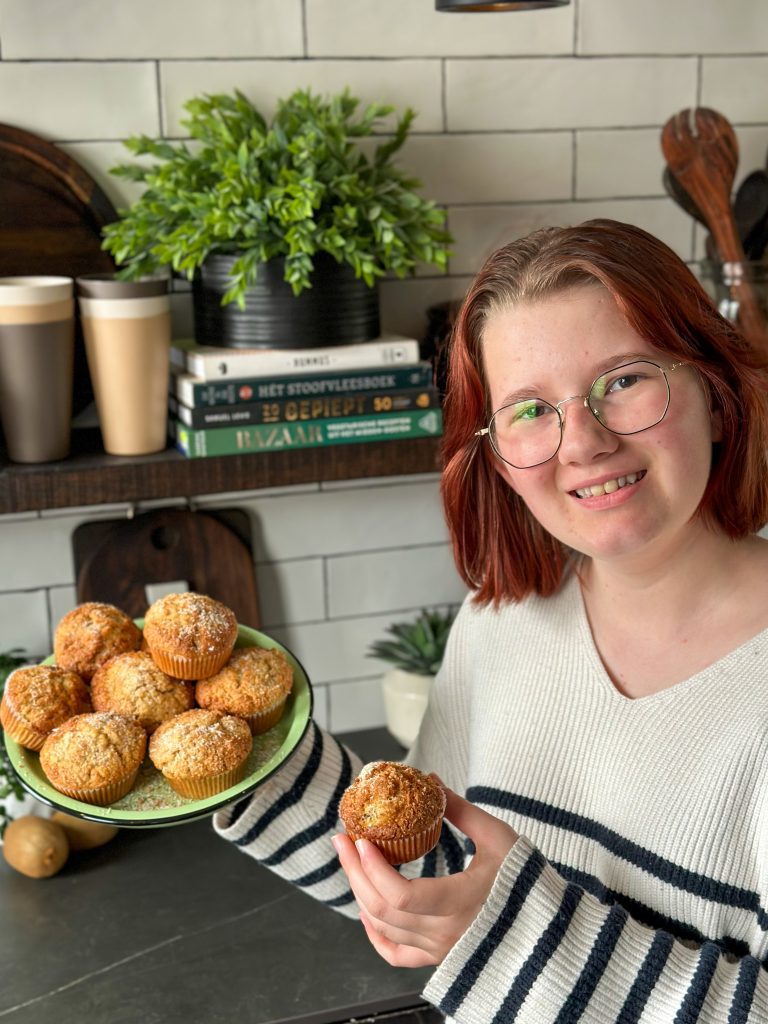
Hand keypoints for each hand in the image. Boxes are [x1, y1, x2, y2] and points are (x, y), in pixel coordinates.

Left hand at [332, 782, 517, 967]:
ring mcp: (441, 949)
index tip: (360, 839)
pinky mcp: (440, 956)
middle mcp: (447, 934)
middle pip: (383, 909)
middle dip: (355, 872)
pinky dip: (375, 933)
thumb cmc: (528, 880)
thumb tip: (432, 782)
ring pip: (384, 928)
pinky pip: (396, 953)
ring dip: (360, 892)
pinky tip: (365, 909)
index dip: (373, 869)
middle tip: (341, 839)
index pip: (401, 895)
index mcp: (461, 904)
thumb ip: (462, 811)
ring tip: (351, 860)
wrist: (549, 928)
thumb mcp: (499, 837)